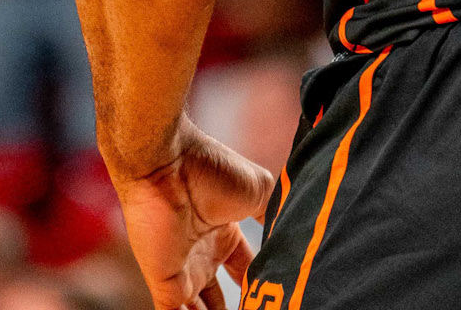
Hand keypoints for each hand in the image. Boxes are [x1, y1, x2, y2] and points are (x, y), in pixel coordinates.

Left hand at [114, 120, 275, 309]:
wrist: (168, 165)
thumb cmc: (212, 169)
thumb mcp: (258, 188)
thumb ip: (273, 213)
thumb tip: (295, 231)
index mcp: (225, 233)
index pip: (246, 271)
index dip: (261, 285)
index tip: (278, 297)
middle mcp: (204, 256)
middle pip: (219, 298)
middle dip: (237, 309)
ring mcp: (184, 271)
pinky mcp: (165, 285)